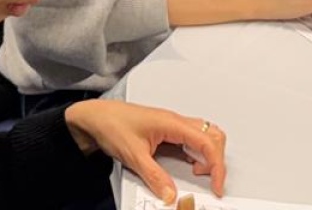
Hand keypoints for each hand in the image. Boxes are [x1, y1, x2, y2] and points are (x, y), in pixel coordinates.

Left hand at [63, 100, 226, 202]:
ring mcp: (172, 125)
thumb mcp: (133, 155)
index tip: (216, 185)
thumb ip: (154, 176)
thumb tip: (170, 194)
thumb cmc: (111, 125)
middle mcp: (175, 121)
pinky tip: (187, 166)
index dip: (216, 165)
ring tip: (196, 173)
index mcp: (172, 123)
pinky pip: (191, 140)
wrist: (94, 117)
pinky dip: (197, 154)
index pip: (207, 142)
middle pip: (212, 136)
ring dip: (207, 155)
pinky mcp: (167, 131)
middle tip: (207, 180)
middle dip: (215, 159)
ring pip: (204, 135)